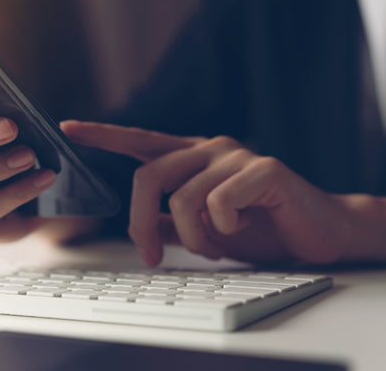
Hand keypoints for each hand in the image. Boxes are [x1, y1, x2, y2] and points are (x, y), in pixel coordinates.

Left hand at [62, 120, 356, 265]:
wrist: (317, 234)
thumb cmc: (261, 228)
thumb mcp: (205, 230)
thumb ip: (172, 222)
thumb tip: (143, 225)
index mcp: (192, 157)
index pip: (141, 140)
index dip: (104, 134)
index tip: (68, 128)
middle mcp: (210, 148)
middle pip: (149, 177)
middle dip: (141, 224)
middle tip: (153, 256)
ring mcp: (236, 155)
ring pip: (183, 197)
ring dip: (193, 237)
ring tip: (215, 245)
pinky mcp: (264, 169)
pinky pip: (220, 202)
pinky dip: (224, 228)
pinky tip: (244, 227)